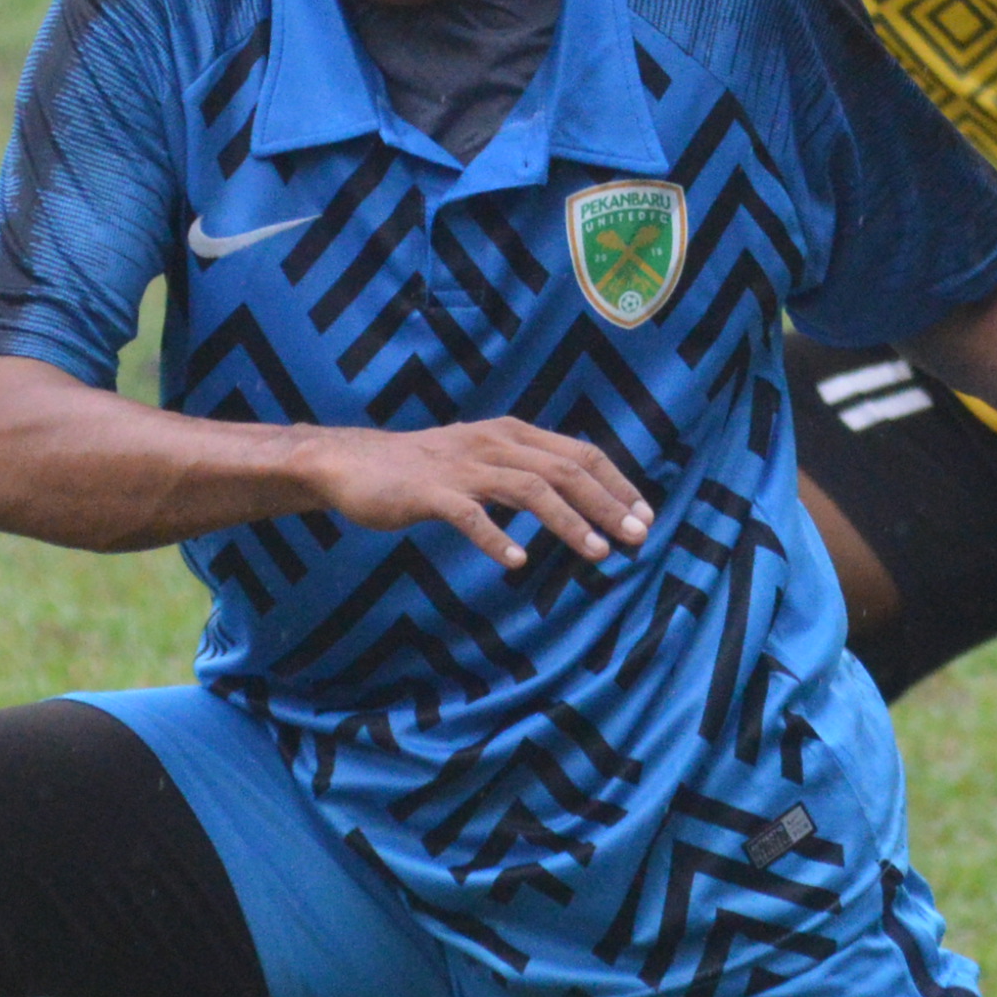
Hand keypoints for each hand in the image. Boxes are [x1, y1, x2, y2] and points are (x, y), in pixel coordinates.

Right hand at [292, 418, 654, 571]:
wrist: (353, 464)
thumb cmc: (425, 469)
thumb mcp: (484, 459)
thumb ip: (526, 472)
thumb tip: (578, 498)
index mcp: (513, 434)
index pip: (580, 453)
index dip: (617, 484)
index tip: (644, 516)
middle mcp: (494, 444)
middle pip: (565, 470)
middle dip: (606, 504)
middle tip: (636, 538)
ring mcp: (462, 467)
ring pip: (529, 490)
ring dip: (568, 523)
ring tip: (596, 554)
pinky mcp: (429, 493)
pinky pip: (469, 515)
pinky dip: (495, 538)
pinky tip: (516, 562)